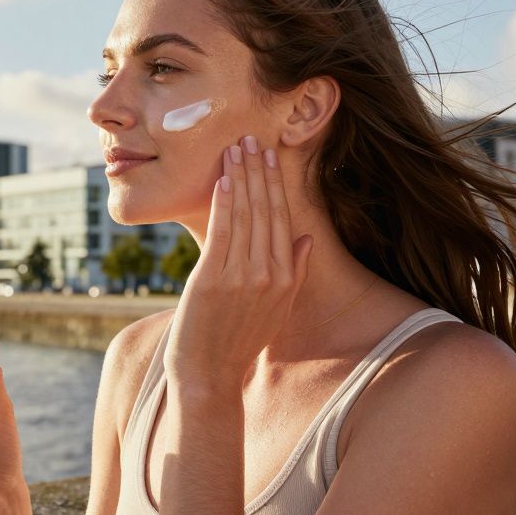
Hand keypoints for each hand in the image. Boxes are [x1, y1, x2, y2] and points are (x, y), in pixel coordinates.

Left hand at [164, 134, 313, 391]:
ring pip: (244, 215)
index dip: (275, 183)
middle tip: (251, 138)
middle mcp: (269, 274)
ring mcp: (242, 277)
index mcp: (286, 278)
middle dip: (259, 171)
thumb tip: (306, 239)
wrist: (210, 376)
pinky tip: (222, 179)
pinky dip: (224, 203)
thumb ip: (293, 272)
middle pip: (266, 210)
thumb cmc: (237, 342)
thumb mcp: (276, 309)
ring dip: (240, 177)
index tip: (269, 154)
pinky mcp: (213, 280)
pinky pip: (222, 232)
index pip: (282, 218)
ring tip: (235, 148)